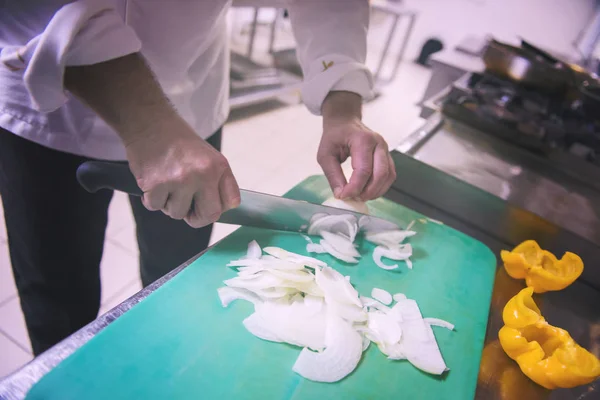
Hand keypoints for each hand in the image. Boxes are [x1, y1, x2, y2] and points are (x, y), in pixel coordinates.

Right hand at [125, 115, 239, 227]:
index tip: (207, 205)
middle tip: (187, 209)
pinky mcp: (156, 184)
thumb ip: (216, 181)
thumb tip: (217, 210)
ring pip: (178, 213)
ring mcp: (179, 180)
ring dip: (170, 204)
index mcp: (218, 166)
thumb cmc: (178, 141)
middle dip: (197, 218)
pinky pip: (155, 206)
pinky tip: (153, 183)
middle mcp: (202, 174)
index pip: (230, 202)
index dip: (217, 208)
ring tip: (166, 184)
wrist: (150, 122)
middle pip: (209, 216)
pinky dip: (151, 199)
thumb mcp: (208, 156)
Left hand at [318, 91, 395, 200]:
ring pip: (388, 176)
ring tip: (360, 196)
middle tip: (354, 199)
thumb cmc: (334, 136)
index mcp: (362, 140)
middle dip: (367, 191)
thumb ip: (333, 175)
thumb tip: (341, 195)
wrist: (344, 122)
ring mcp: (385, 149)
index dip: (354, 188)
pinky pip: (390, 175)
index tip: (343, 196)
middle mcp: (378, 143)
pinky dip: (381, 187)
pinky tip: (368, 191)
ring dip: (376, 191)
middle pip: (380, 174)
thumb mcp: (325, 155)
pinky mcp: (388, 156)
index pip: (363, 170)